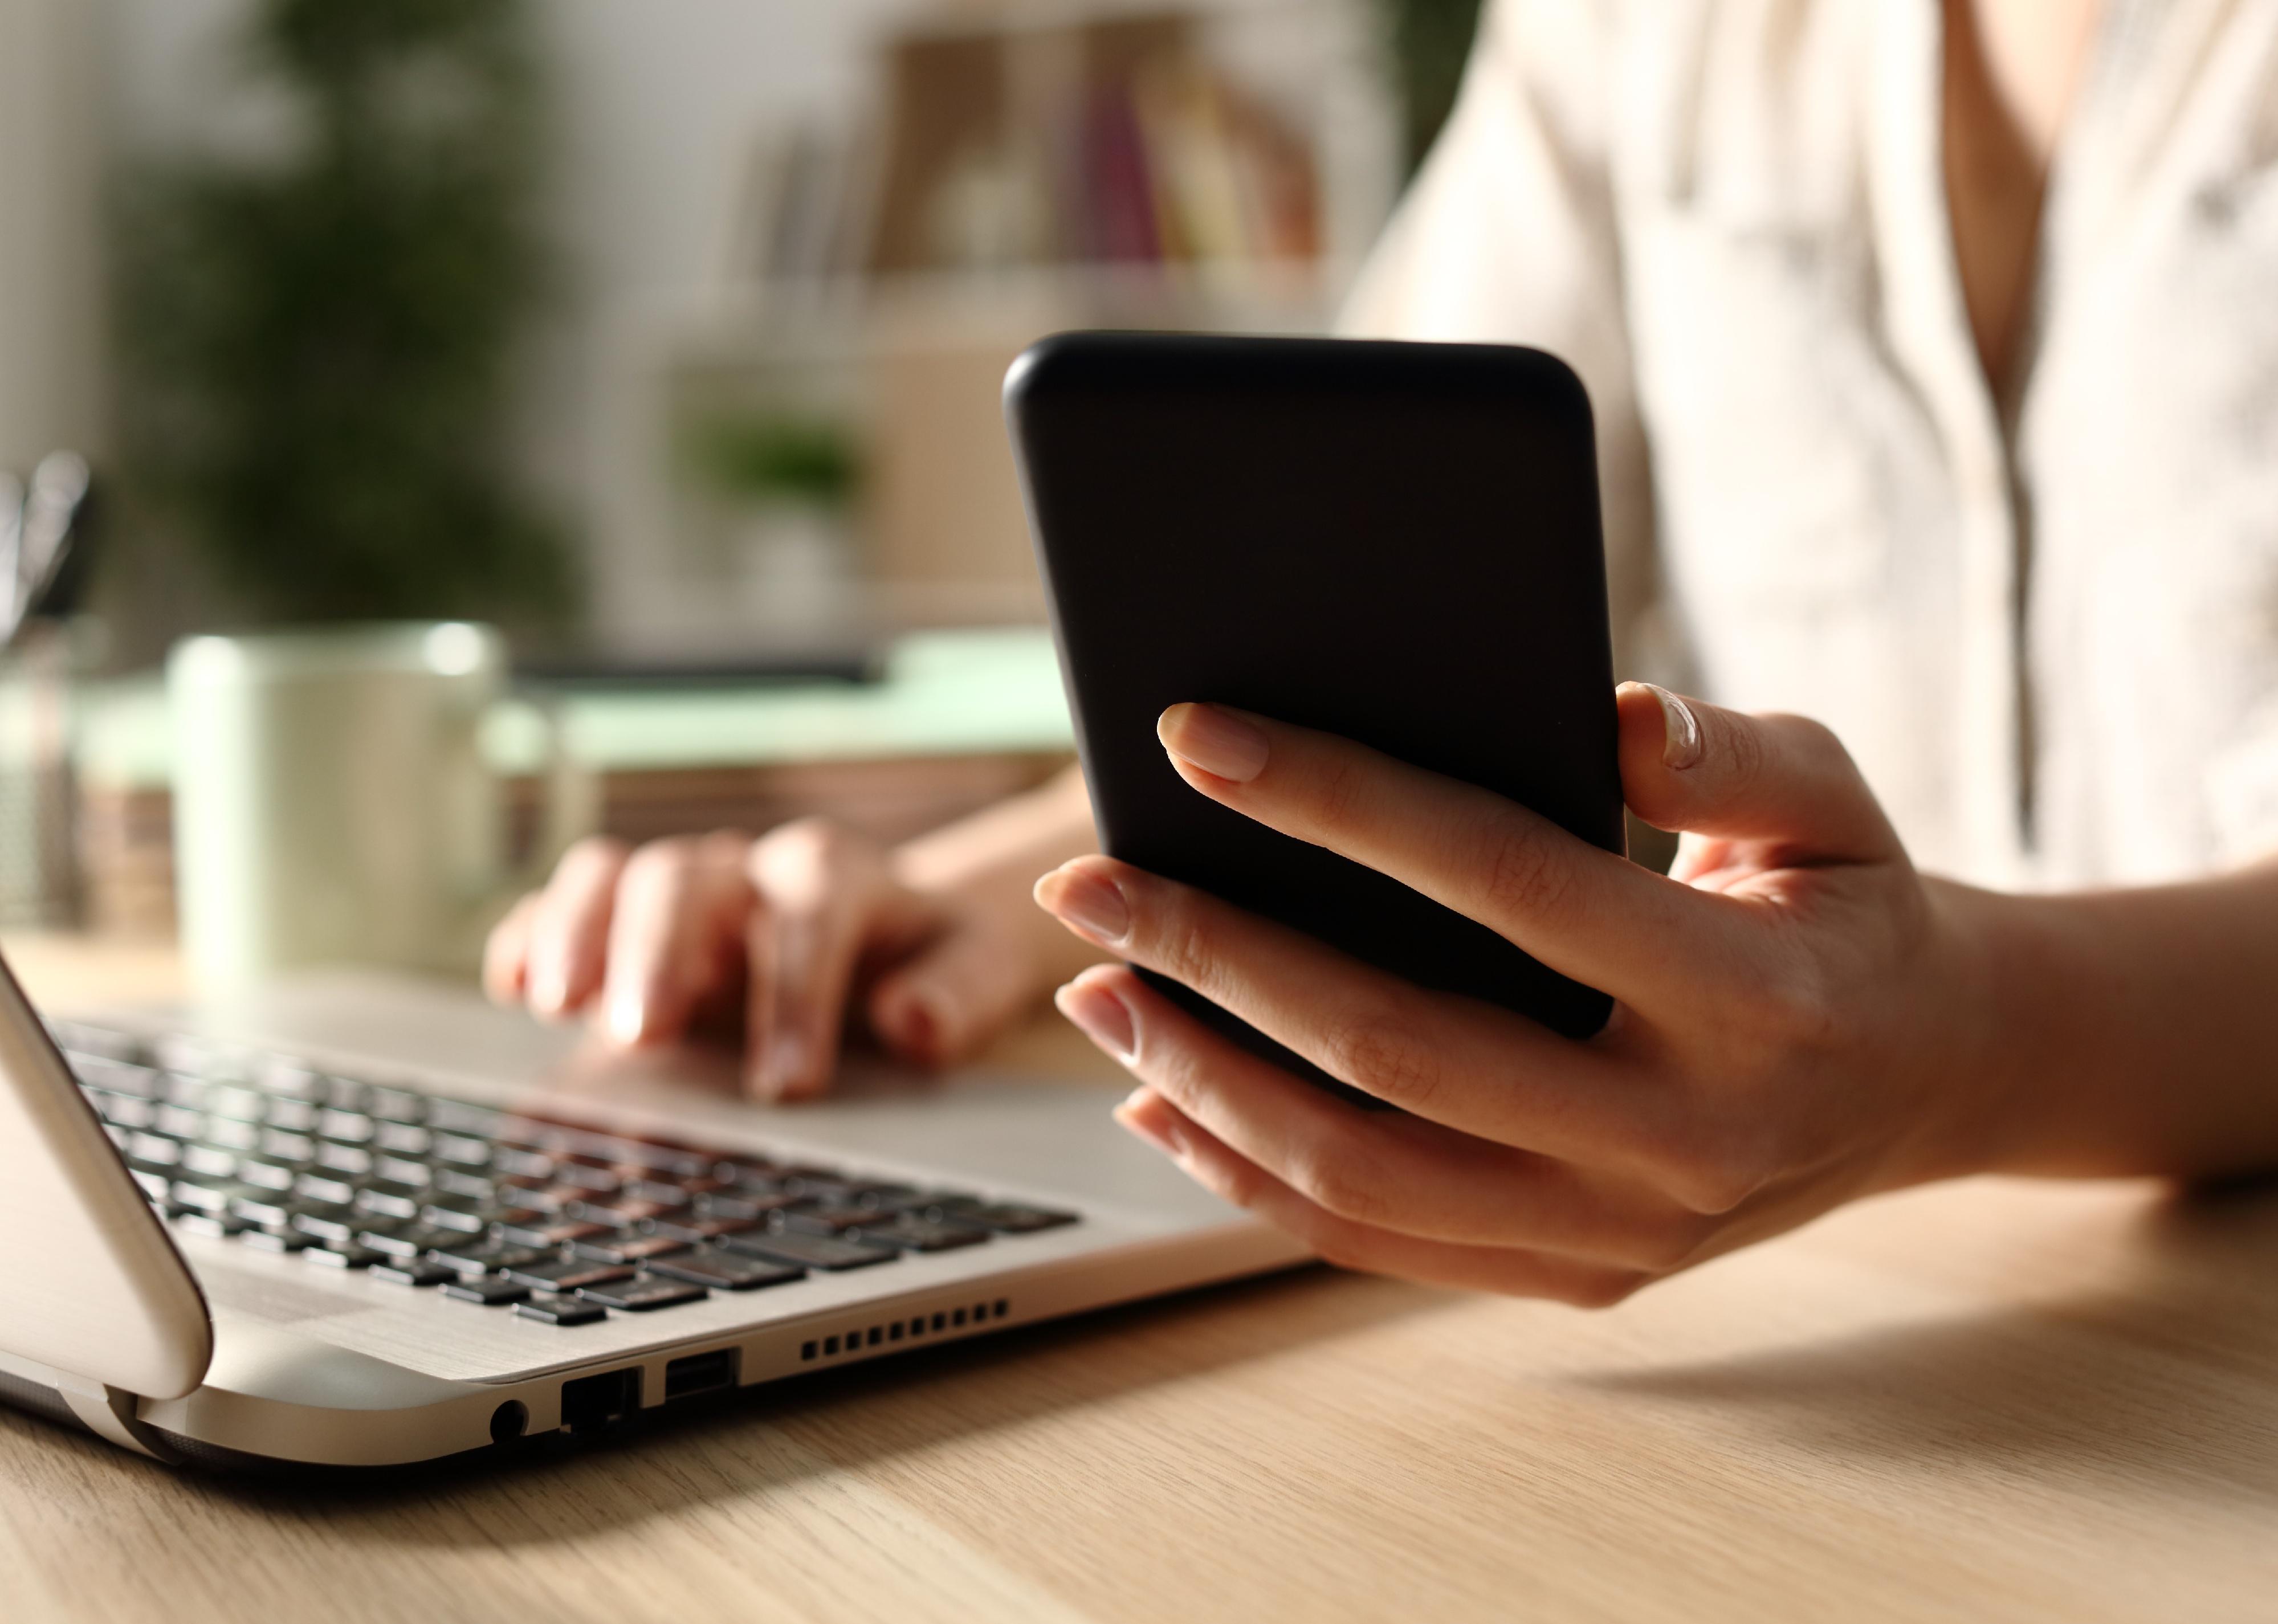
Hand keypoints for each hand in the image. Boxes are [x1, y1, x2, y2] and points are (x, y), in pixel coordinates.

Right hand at [485, 806, 1087, 1099]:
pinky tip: (512, 989)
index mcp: (835, 877)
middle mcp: (744, 872)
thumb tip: (912, 1018)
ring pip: (614, 877)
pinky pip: (560, 908)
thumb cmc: (928, 960)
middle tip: (647, 1034)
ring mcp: (675, 895)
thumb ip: (957, 991)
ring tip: (554, 1004)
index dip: (795, 991)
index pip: (809, 910)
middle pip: (688, 878)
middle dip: (661, 950)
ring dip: (578, 933)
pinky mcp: (619, 928)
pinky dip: (529, 938)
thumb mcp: (973, 971)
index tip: (788, 1082)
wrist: (892, 937)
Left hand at [1032, 687, 2009, 1303]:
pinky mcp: (1580, 1277)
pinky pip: (1380, 1243)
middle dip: (1217, 954)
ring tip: (1095, 989)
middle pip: (1397, 1047)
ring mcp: (1625, 1230)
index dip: (1340, 803)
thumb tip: (1600, 718)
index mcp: (1753, 995)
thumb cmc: (1848, 906)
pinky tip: (1162, 1099)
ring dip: (1204, 1079)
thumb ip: (1728, 753)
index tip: (1197, 738)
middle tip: (1088, 878)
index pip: (1509, 882)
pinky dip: (1251, 1176)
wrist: (1926, 1079)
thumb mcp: (1836, 800)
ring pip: (1366, 1171)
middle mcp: (1684, 1136)